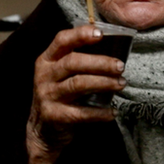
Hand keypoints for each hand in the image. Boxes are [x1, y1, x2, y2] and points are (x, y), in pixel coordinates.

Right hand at [25, 24, 126, 163]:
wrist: (42, 129)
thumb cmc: (60, 94)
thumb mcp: (61, 74)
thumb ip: (79, 60)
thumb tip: (115, 49)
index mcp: (47, 60)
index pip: (62, 40)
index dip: (80, 35)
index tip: (101, 33)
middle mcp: (44, 75)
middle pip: (73, 63)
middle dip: (100, 63)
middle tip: (120, 66)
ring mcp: (47, 95)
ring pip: (77, 85)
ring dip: (103, 83)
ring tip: (121, 84)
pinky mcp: (53, 115)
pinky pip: (80, 112)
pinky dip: (99, 112)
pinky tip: (112, 112)